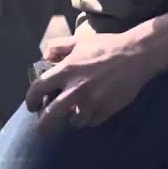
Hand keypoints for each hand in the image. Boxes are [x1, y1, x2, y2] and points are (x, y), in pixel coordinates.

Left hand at [24, 30, 157, 128]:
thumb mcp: (79, 40)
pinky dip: (89, 120)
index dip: (31, 100)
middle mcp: (75, 88)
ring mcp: (92, 101)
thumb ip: (58, 46)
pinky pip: (92, 122)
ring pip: (74, 121)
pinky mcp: (106, 109)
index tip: (32, 106)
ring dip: (72, 120)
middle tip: (43, 128)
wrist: (136, 54)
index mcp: (66, 70)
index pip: (38, 89)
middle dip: (44, 125)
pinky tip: (90, 112)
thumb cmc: (106, 45)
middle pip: (51, 115)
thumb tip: (45, 56)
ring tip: (73, 115)